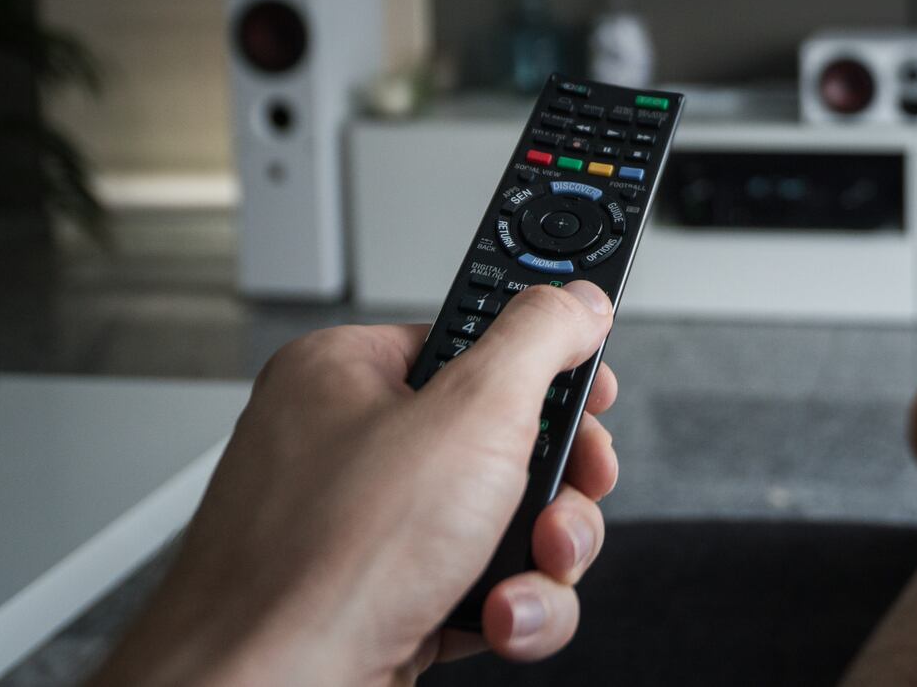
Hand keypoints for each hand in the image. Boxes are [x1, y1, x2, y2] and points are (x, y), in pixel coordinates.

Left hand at [91, 282, 620, 685]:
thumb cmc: (324, 563)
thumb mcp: (470, 414)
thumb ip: (538, 339)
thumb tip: (575, 298)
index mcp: (348, 375)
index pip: (473, 339)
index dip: (545, 367)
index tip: (592, 390)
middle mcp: (349, 446)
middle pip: (506, 439)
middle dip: (558, 482)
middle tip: (573, 491)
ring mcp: (364, 532)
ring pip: (502, 520)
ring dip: (542, 554)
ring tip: (531, 569)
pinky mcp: (383, 603)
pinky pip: (477, 585)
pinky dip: (507, 605)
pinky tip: (497, 617)